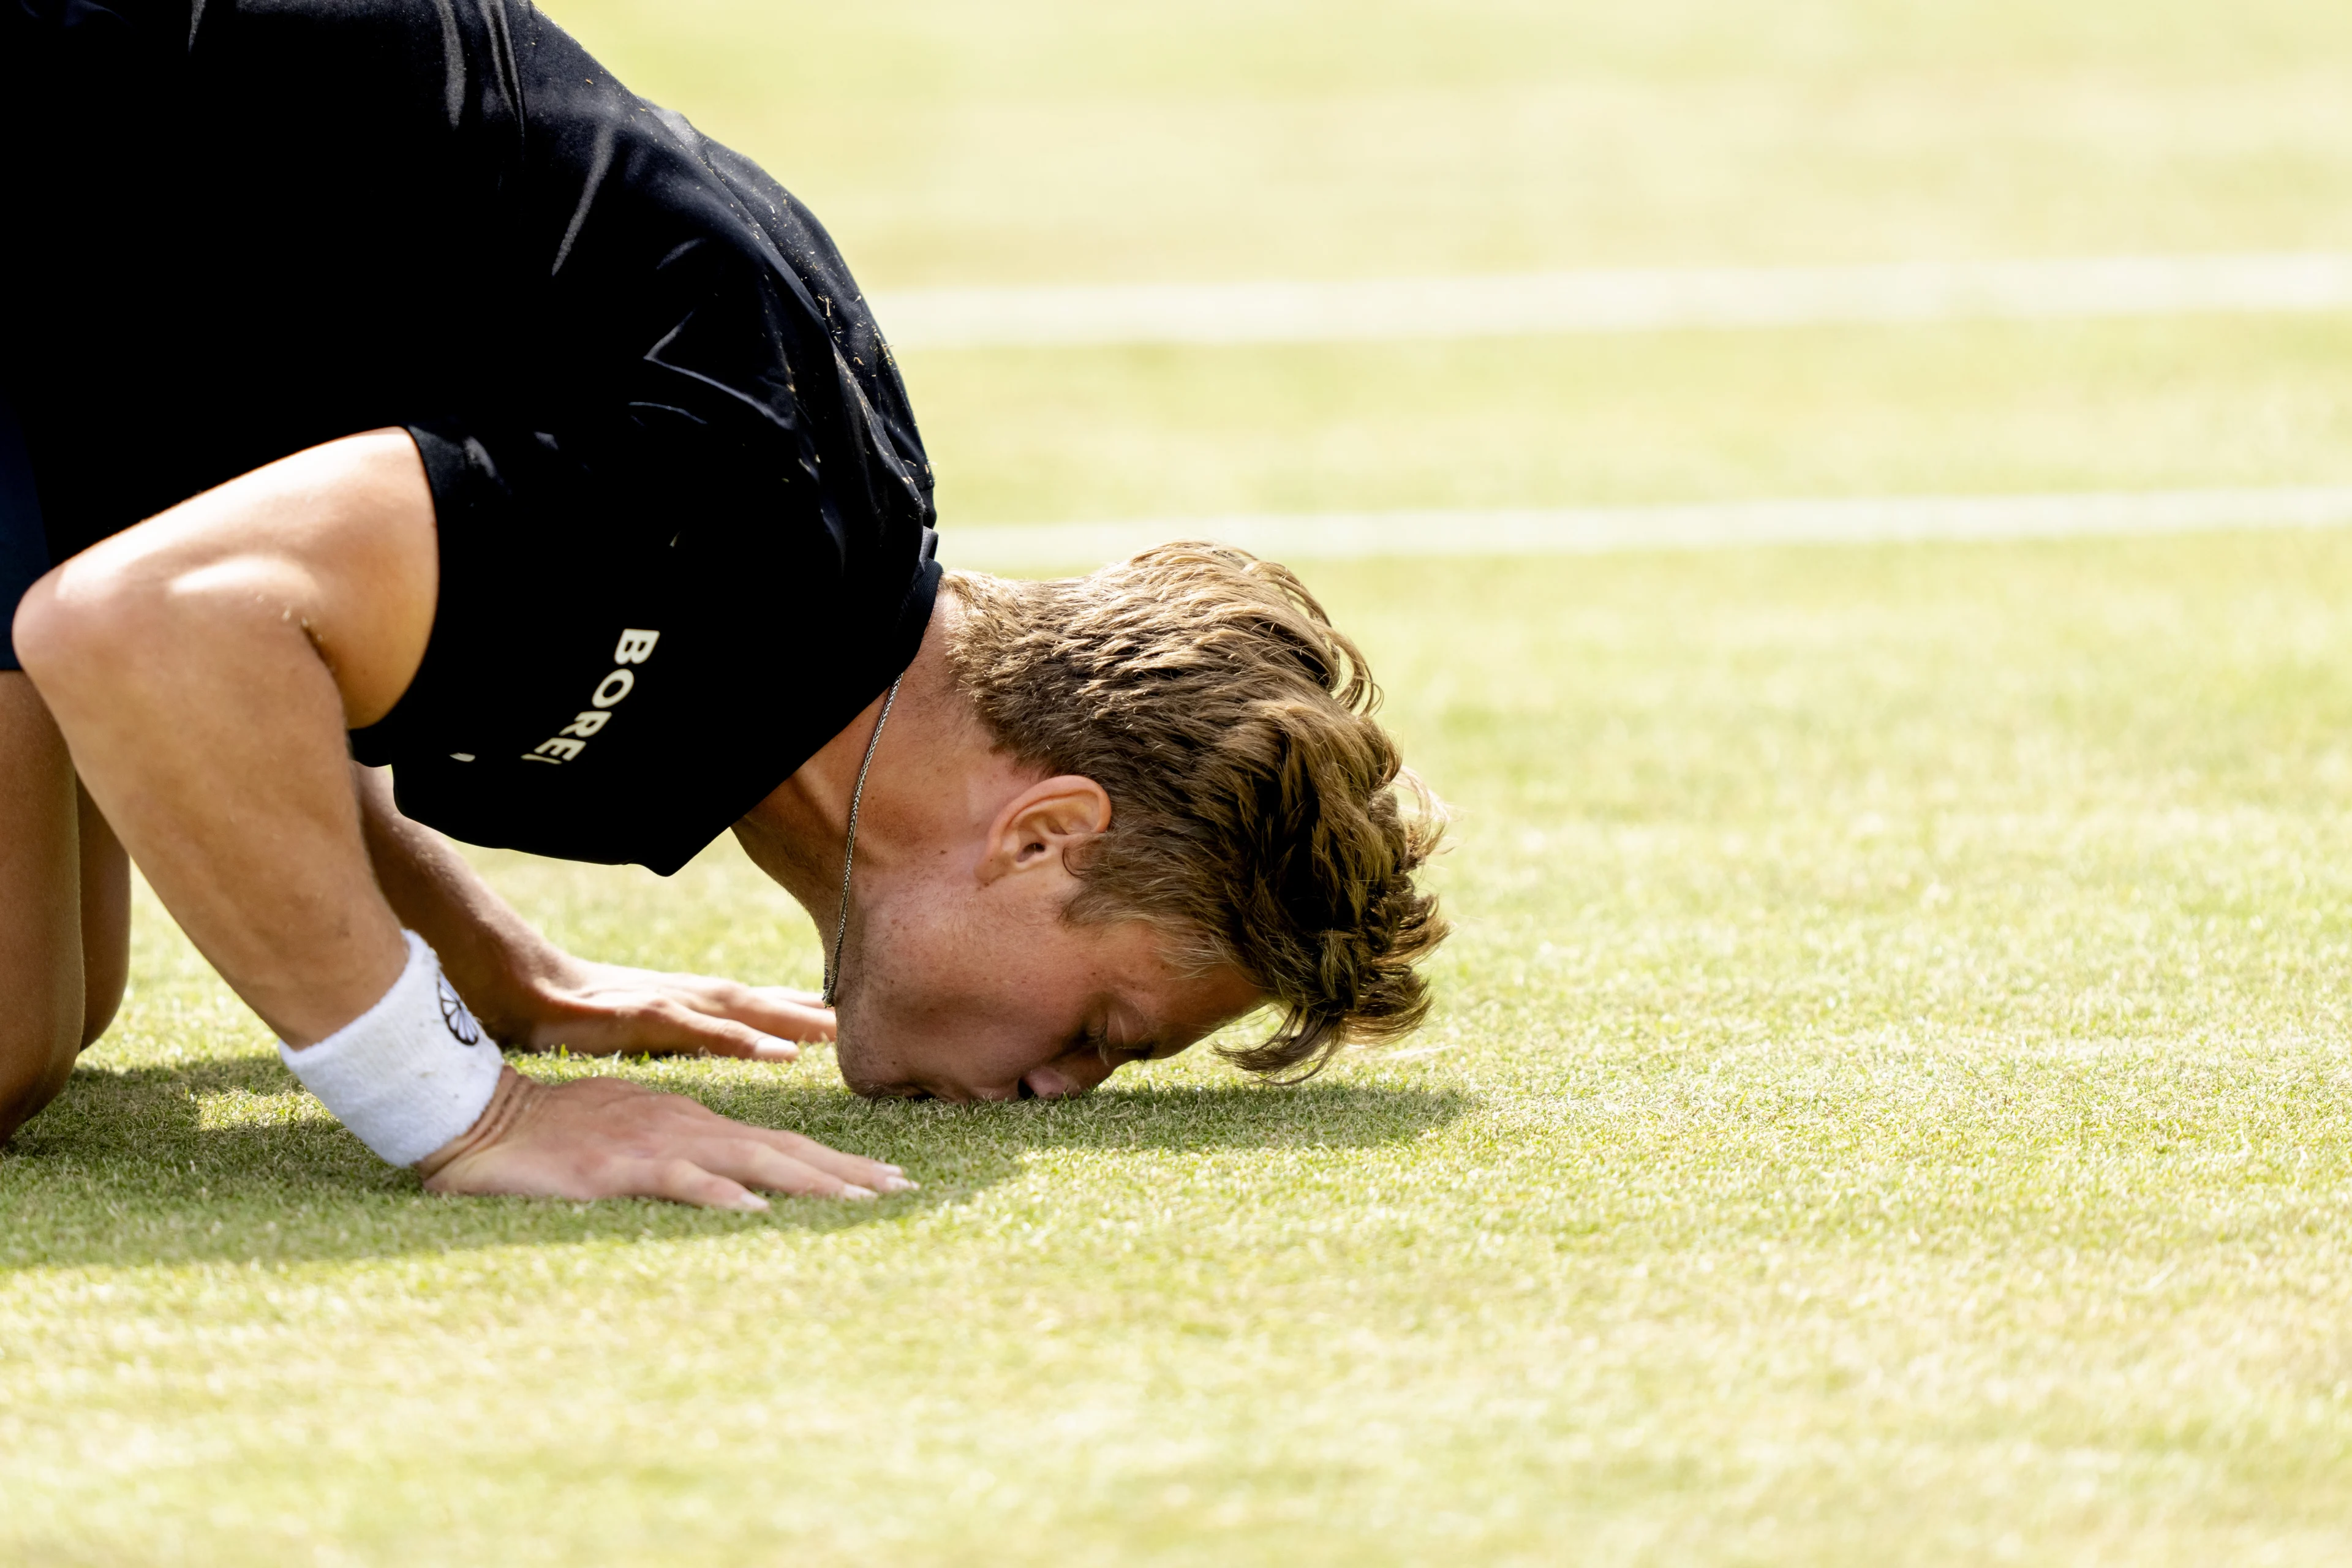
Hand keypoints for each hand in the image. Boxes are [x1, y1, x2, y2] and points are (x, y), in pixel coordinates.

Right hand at [418, 1067, 911, 1208]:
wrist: (482, 1117)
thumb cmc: (552, 1135)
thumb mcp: (629, 1141)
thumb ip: (677, 1159)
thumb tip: (723, 1188)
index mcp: (692, 1121)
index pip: (779, 1142)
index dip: (834, 1161)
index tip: (885, 1180)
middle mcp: (688, 1124)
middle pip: (784, 1148)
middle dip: (847, 1170)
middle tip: (902, 1189)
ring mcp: (657, 1140)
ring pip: (750, 1159)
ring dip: (809, 1179)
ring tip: (860, 1199)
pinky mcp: (620, 1162)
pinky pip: (681, 1179)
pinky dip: (720, 1195)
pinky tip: (755, 1213)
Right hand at [512, 959, 835, 1061]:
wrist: (529, 992)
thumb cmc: (589, 1016)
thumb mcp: (652, 1030)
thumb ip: (695, 1037)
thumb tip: (732, 1052)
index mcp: (701, 1003)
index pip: (770, 1008)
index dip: (816, 1018)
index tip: (866, 1031)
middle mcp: (697, 997)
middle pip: (772, 1007)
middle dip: (824, 1020)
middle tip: (878, 1031)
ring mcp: (675, 1004)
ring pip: (749, 1014)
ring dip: (798, 1024)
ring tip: (843, 1036)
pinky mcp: (648, 1018)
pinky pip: (705, 1032)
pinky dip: (744, 1040)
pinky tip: (778, 1051)